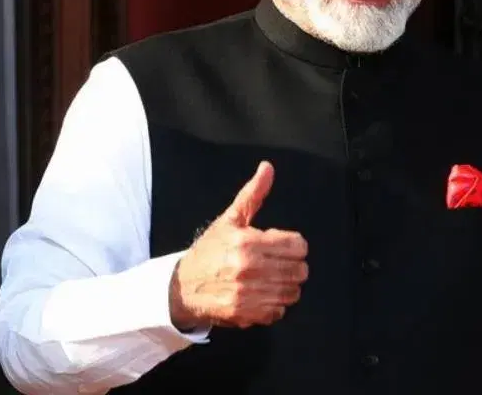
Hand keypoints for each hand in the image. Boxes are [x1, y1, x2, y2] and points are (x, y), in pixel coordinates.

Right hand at [168, 161, 307, 330]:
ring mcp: (247, 294)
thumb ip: (253, 194)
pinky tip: (262, 295)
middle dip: (292, 265)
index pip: (298, 246)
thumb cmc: (210, 250)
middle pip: (299, 270)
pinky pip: (279, 312)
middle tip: (277, 263)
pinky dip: (275, 305)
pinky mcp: (245, 315)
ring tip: (271, 279)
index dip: (293, 245)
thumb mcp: (231, 220)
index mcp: (248, 242)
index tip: (281, 246)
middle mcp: (249, 269)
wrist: (182, 286)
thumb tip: (268, 167)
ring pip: (292, 292)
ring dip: (286, 286)